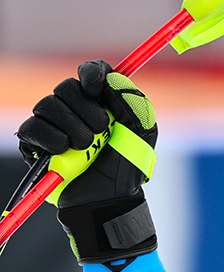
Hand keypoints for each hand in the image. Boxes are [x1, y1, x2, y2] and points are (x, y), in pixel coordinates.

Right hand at [16, 60, 157, 266]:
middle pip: (66, 86)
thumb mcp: (143, 135)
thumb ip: (134, 103)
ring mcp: (54, 125)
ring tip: (85, 147)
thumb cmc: (126, 168)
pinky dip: (50, 138)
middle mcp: (76, 109)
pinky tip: (63, 151)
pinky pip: (32, 127)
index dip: (92, 74)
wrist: (107, 200)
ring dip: (71, 127)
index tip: (96, 88)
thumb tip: (112, 79)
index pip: (93, 72)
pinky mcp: (36, 143)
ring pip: (47, 104)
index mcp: (103, 102)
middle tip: (100, 130)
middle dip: (85, 109)